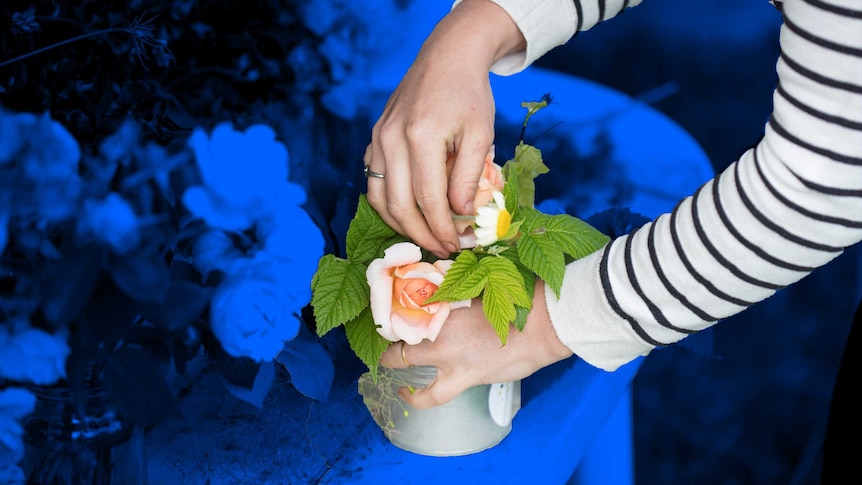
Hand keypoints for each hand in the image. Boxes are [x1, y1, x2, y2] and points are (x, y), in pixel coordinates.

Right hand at [364, 0, 525, 258]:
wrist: (446, 57)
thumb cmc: (469, 94)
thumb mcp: (481, 134)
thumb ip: (469, 176)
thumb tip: (460, 215)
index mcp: (422, 136)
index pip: (429, 199)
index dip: (442, 228)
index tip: (458, 245)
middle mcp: (392, 139)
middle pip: (400, 205)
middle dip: (422, 235)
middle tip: (444, 249)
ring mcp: (378, 138)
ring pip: (380, 198)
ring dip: (401, 225)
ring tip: (426, 237)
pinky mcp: (374, 137)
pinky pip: (374, 181)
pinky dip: (388, 205)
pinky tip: (409, 214)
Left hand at [379, 282, 572, 408]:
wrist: (544, 325)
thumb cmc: (521, 300)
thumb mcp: (485, 287)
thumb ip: (462, 291)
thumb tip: (452, 290)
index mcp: (445, 299)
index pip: (408, 302)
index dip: (397, 308)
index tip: (395, 308)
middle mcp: (440, 326)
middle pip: (400, 326)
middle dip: (389, 330)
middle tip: (388, 333)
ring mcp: (448, 354)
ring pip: (403, 361)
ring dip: (392, 361)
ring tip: (386, 364)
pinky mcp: (462, 378)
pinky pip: (430, 396)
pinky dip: (416, 398)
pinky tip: (408, 396)